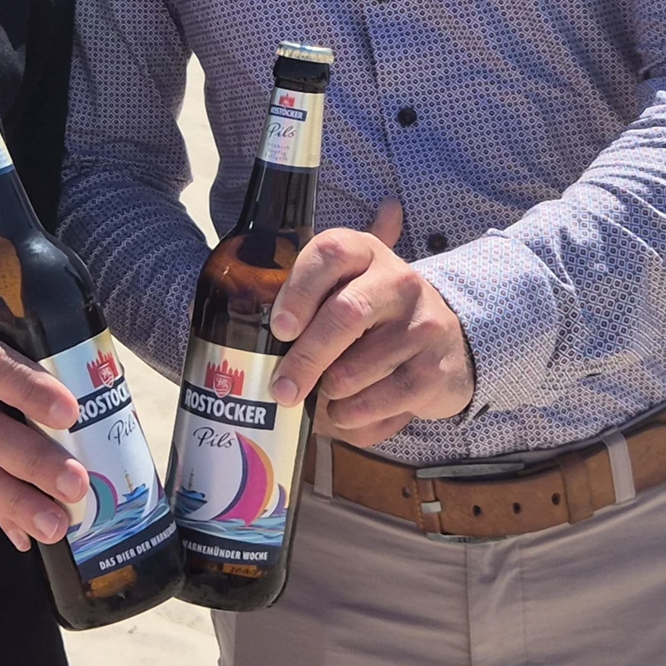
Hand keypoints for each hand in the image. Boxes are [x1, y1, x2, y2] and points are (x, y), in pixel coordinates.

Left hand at [267, 200, 474, 447]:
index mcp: (365, 252)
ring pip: (355, 369)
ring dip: (329, 391)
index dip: (299, 290)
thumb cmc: (373, 313)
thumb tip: (215, 308)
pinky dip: (352, 414)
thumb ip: (298, 289)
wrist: (450, 343)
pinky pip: (378, 402)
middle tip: (280, 388)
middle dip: (304, 359)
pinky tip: (348, 408)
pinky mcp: (433, 370)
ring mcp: (421, 325)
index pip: (329, 253)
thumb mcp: (345, 285)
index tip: (280, 327)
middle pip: (343, 315)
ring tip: (325, 391)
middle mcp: (398, 281)